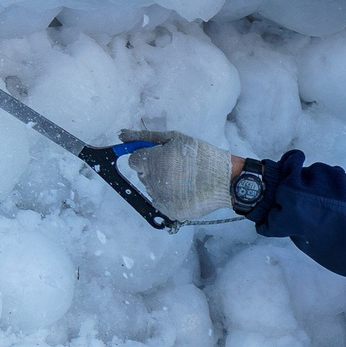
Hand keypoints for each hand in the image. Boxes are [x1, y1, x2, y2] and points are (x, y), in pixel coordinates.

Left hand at [118, 128, 237, 222]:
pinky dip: (170, 197)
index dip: (148, 156)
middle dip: (154, 169)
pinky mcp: (169, 211)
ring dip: (162, 183)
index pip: (134, 160)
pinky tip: (185, 191)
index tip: (161, 156)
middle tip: (177, 167)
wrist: (225, 180)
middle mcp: (153, 182)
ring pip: (152, 189)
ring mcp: (160, 199)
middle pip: (142, 175)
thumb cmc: (201, 155)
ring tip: (184, 179)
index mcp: (153, 162)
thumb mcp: (175, 138)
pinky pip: (161, 202)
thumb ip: (145, 137)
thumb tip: (120, 135)